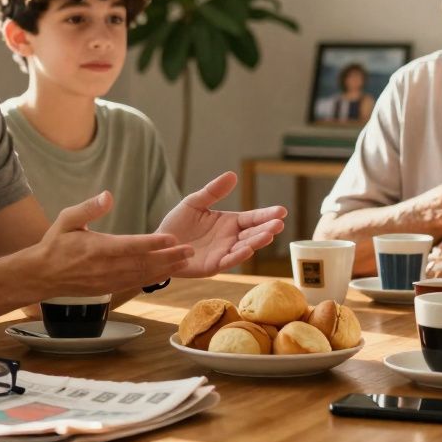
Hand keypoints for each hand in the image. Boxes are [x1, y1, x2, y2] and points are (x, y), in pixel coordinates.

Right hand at [34, 192, 194, 295]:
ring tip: (185, 261)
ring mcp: (108, 280)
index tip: (171, 238)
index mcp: (96, 249)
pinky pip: (135, 283)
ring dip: (165, 268)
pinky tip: (167, 272)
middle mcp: (105, 267)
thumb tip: (107, 195)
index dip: (152, 243)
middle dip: (168, 257)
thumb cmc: (55, 244)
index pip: (129, 245)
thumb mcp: (67, 220)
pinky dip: (153, 278)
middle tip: (190, 250)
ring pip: (142, 275)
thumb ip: (88, 208)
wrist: (42, 275)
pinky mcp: (109, 289)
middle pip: (142, 263)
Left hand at [157, 171, 286, 277]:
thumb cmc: (177, 224)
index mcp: (229, 223)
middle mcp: (230, 239)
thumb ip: (213, 191)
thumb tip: (233, 175)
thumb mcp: (194, 202)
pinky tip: (247, 250)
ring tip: (268, 235)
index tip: (282, 210)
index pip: (252, 218)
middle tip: (279, 223)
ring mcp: (223, 253)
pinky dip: (238, 256)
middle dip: (266, 229)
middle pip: (253, 233)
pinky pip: (228, 261)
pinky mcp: (212, 266)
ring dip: (256, 242)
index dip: (266, 215)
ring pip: (244, 248)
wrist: (159, 245)